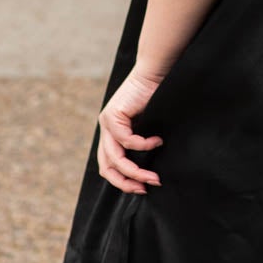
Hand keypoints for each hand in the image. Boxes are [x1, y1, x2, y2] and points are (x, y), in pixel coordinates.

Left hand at [96, 67, 165, 194]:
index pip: (108, 166)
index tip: (143, 188)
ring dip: (136, 171)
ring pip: (116, 158)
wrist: (153, 74)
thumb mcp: (146, 128)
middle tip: (146, 188)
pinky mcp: (113, 115)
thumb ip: (141, 145)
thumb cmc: (154, 99)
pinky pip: (127, 140)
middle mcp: (105, 130)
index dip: (123, 181)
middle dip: (126, 182)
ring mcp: (106, 123)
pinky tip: (157, 142)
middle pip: (107, 167)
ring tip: (153, 176)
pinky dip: (143, 145)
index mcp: (110, 134)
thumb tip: (149, 172)